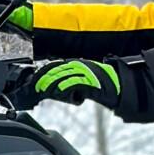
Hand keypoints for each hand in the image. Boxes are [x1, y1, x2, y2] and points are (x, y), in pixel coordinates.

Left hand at [6, 58, 122, 110]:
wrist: (118, 85)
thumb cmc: (101, 83)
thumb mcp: (82, 77)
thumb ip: (70, 78)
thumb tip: (55, 86)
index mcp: (76, 63)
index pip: (55, 65)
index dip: (44, 73)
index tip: (36, 80)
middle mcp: (79, 65)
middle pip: (57, 70)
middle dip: (44, 79)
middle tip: (36, 87)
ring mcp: (84, 72)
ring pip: (63, 75)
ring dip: (51, 83)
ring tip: (43, 90)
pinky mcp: (90, 80)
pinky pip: (75, 82)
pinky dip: (65, 87)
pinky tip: (59, 91)